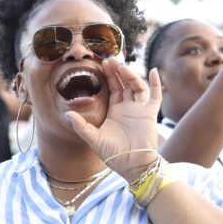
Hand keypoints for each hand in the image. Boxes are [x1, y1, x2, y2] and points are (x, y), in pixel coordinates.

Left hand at [61, 58, 162, 179]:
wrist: (131, 165)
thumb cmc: (112, 154)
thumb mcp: (93, 138)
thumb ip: (81, 126)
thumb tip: (66, 114)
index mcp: (113, 110)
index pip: (111, 87)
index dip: (108, 75)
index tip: (101, 62)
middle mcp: (127, 106)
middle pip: (123, 82)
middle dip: (117, 70)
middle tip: (110, 58)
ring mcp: (139, 108)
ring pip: (136, 85)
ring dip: (131, 75)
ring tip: (122, 66)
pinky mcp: (149, 113)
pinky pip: (155, 95)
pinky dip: (156, 83)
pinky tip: (154, 71)